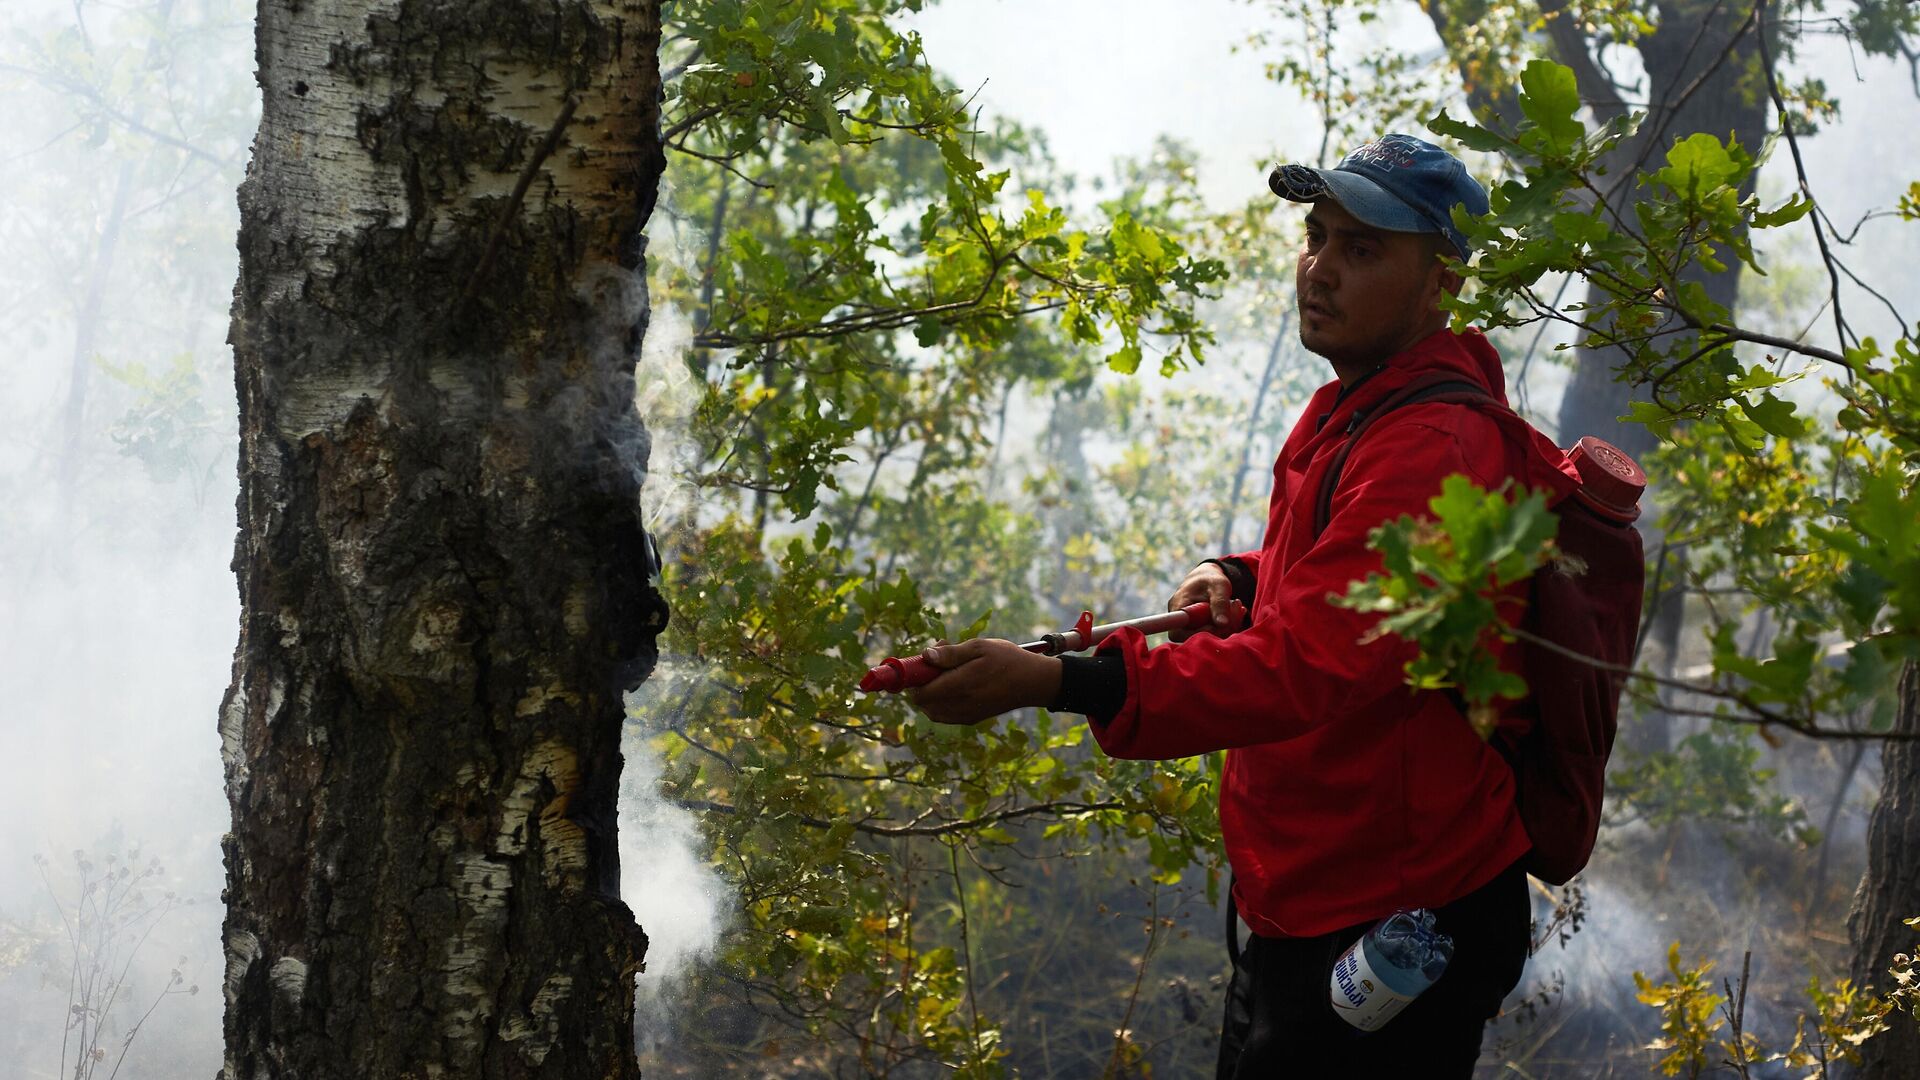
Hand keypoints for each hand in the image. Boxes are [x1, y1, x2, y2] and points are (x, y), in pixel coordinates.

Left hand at [908, 638, 1062, 725]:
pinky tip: (955, 685)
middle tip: (938, 663)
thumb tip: (925, 655)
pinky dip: (941, 702)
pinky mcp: (972, 719)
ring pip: (932, 711)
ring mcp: (966, 715)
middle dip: (923, 683)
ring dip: (931, 693)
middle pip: (923, 703)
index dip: (915, 678)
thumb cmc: (1008, 659)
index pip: (921, 692)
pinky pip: (945, 715)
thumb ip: (950, 653)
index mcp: (960, 686)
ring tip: (948, 673)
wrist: (1033, 682)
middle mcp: (960, 705)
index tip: (922, 662)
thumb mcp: (980, 647)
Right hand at [1168, 562, 1237, 641]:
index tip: (1215, 624)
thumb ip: (1220, 603)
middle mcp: (1181, 620)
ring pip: (1209, 636)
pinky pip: (1215, 634)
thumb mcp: (1218, 585)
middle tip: (1236, 608)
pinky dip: (1228, 626)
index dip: (1197, 634)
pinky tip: (1235, 611)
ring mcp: (1191, 627)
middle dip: (1220, 628)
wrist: (1209, 578)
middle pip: (1196, 636)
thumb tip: (1222, 624)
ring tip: (1237, 606)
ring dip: (1228, 626)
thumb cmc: (1210, 578)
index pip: (1178, 632)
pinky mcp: (1202, 629)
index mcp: (1178, 607)